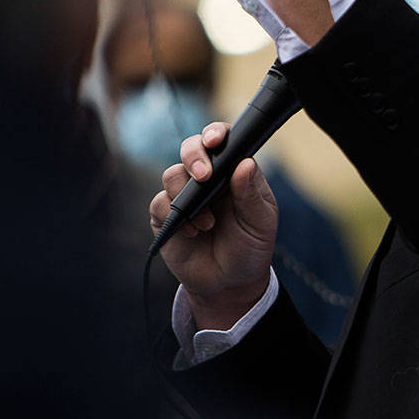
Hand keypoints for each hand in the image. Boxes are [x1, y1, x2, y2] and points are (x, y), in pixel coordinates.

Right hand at [149, 122, 278, 330]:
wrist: (229, 284)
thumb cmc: (250, 247)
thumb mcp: (260, 222)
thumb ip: (251, 194)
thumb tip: (246, 163)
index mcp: (233, 172)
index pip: (222, 141)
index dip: (215, 134)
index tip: (215, 141)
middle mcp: (207, 179)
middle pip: (191, 148)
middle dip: (194, 156)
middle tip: (204, 176)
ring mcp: (185, 196)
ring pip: (171, 174)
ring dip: (187, 195)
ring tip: (208, 223)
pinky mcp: (166, 217)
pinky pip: (159, 204)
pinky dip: (174, 216)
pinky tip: (192, 232)